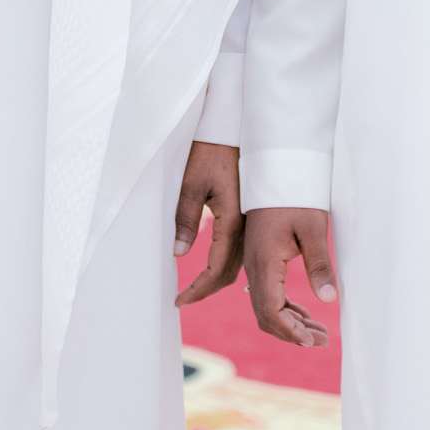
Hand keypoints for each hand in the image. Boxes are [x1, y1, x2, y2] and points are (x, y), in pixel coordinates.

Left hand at [174, 143, 244, 306]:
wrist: (233, 129)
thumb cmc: (210, 152)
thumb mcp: (191, 184)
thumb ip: (185, 220)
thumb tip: (178, 253)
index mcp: (232, 221)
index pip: (216, 269)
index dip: (198, 289)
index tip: (180, 300)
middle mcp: (246, 226)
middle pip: (230, 272)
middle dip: (207, 289)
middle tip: (184, 299)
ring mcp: (251, 221)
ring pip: (238, 263)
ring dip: (218, 279)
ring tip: (196, 288)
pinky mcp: (249, 214)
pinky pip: (241, 249)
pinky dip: (227, 264)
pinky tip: (214, 264)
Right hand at [243, 207, 336, 348]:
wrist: (278, 169)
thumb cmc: (296, 195)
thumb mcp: (314, 227)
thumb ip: (320, 264)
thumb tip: (329, 299)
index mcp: (264, 261)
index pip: (270, 310)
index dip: (290, 331)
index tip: (312, 341)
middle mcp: (254, 266)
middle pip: (265, 314)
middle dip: (292, 333)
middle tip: (322, 341)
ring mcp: (255, 263)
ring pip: (266, 306)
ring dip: (290, 323)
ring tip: (320, 333)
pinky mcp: (262, 259)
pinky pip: (269, 293)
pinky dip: (286, 308)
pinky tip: (306, 314)